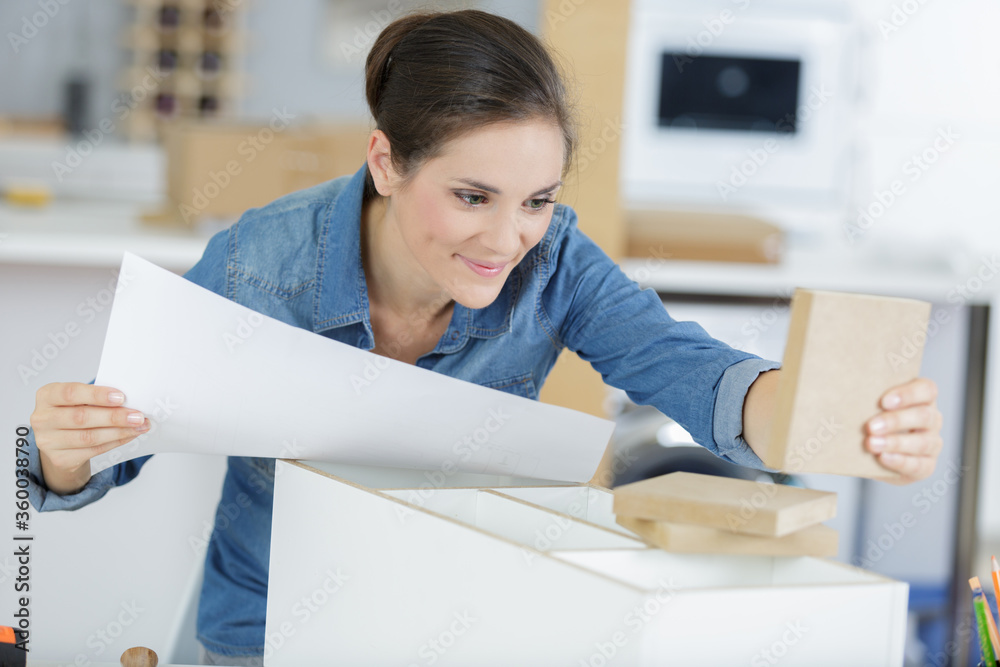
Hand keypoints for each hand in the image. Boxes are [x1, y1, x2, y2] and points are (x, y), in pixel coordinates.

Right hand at [29, 382, 149, 494]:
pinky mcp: (59, 459)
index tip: (121, 397)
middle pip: (81, 418)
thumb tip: (131, 402)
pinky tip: (130, 435)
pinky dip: (116, 442)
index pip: (70, 393)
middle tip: (138, 415)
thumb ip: (97, 398)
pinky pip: (93, 450)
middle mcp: (42, 418)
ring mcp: (48, 441)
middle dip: (114, 416)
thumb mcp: (79, 398)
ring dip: (119, 431)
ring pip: (89, 437)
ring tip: (139, 426)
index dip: (97, 395)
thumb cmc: (74, 410)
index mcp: (46, 395)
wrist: (60, 440)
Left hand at [864, 377, 942, 483]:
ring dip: (895, 443)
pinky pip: (918, 465)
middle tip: (871, 426)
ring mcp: (932, 443)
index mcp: (921, 398)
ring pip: (922, 442)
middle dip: (896, 421)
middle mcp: (931, 419)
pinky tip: (882, 458)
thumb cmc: (868, 418)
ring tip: (871, 444)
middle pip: (923, 416)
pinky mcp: (926, 465)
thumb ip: (864, 394)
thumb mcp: (868, 404)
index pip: (927, 390)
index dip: (908, 394)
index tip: (884, 401)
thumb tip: (839, 382)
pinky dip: (900, 461)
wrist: (868, 454)